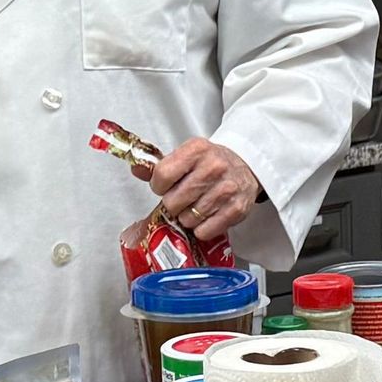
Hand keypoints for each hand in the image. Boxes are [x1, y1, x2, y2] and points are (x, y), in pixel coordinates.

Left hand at [132, 138, 260, 242]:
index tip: (164, 186)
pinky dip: (201, 229)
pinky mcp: (236, 209)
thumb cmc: (211, 161)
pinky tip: (205, 217)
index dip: (158, 185)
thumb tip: (136, 170)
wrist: (245, 164)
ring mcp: (226, 189)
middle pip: (173, 201)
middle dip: (172, 203)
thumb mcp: (186, 154)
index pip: (162, 174)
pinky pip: (205, 231)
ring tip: (195, 206)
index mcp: (197, 149)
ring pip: (187, 219)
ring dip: (187, 217)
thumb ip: (159, 165)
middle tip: (181, 198)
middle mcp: (213, 167)